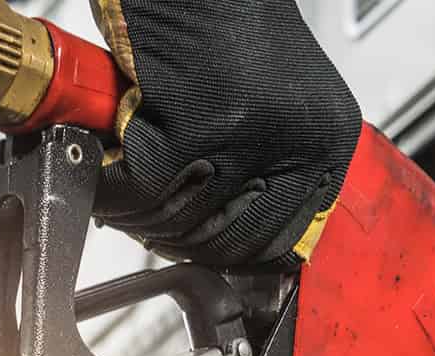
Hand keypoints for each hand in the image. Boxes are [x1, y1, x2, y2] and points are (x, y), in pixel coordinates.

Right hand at [88, 0, 361, 267]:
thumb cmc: (224, 13)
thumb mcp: (278, 94)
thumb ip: (270, 158)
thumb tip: (233, 224)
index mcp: (327, 138)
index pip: (280, 239)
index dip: (228, 252)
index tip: (197, 248)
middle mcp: (296, 140)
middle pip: (226, 239)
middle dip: (177, 238)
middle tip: (148, 218)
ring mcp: (244, 136)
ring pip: (178, 221)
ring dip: (139, 214)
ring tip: (124, 189)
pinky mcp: (189, 125)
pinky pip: (138, 191)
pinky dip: (111, 188)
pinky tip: (108, 166)